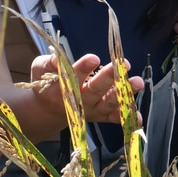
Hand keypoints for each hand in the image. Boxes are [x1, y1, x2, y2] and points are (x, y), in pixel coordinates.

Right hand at [29, 52, 144, 124]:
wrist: (48, 111)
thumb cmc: (46, 84)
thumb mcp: (39, 69)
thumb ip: (49, 63)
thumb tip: (58, 58)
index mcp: (60, 88)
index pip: (72, 76)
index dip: (83, 68)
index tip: (94, 58)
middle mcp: (78, 102)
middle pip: (95, 90)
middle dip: (110, 77)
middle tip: (123, 64)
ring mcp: (91, 110)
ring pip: (109, 103)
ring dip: (124, 93)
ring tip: (137, 82)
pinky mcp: (100, 116)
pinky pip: (114, 118)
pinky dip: (126, 117)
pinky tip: (138, 117)